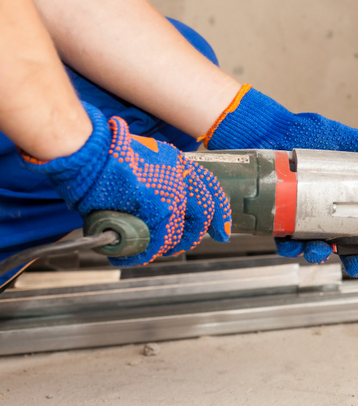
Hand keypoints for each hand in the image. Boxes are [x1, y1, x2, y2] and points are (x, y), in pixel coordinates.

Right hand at [21, 102, 230, 265]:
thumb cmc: (102, 154)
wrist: (88, 152)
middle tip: (183, 245)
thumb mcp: (139, 160)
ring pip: (180, 232)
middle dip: (195, 235)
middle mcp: (181, 177)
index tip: (221, 231)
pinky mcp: (157, 209)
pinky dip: (147, 252)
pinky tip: (137, 254)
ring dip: (166, 246)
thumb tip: (153, 203)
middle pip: (202, 215)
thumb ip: (154, 180)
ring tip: (151, 248)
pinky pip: (159, 240)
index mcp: (177, 163)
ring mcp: (172, 194)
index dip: (218, 214)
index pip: (209, 191)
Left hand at [201, 84, 357, 276]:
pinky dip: (290, 247)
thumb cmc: (302, 132)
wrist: (265, 128)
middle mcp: (328, 212)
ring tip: (321, 251)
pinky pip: (286, 241)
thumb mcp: (343, 138)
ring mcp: (304, 218)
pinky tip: (293, 245)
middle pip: (350, 247)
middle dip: (357, 261)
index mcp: (349, 197)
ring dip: (321, 255)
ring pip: (318, 248)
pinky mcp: (281, 218)